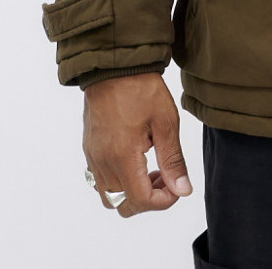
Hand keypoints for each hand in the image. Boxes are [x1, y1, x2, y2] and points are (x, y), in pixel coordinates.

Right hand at [82, 73, 191, 217]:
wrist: (114, 66)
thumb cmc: (141, 88)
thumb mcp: (166, 122)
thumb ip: (173, 160)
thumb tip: (182, 190)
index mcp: (122, 157)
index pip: (141, 201)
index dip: (163, 201)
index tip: (176, 186)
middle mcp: (103, 162)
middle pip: (123, 205)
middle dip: (148, 199)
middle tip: (166, 176)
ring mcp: (93, 157)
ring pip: (110, 195)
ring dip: (133, 191)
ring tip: (153, 167)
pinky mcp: (89, 149)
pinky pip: (101, 180)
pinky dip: (120, 180)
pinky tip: (137, 157)